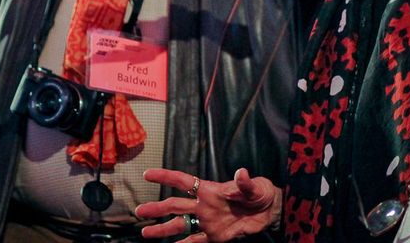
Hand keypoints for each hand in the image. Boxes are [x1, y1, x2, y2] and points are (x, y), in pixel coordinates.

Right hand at [135, 167, 281, 241]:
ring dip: (164, 229)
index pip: (183, 181)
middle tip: (139, 211)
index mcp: (210, 190)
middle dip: (157, 208)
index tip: (147, 174)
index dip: (166, 177)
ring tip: (146, 233)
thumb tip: (241, 173)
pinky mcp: (216, 237)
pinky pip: (196, 242)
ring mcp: (208, 222)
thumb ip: (244, 183)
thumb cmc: (260, 192)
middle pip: (175, 205)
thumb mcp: (254, 186)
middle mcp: (204, 205)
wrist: (269, 212)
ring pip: (180, 225)